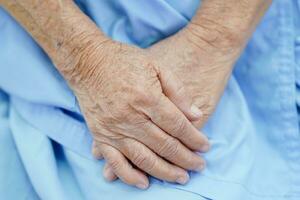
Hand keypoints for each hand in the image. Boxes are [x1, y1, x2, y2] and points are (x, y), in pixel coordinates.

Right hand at [101, 20, 244, 184]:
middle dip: (186, 159)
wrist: (88, 61)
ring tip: (181, 178)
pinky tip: (144, 183)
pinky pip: (115, 161)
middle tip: (199, 166)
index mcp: (146, 97)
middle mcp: (130, 117)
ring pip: (143, 158)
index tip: (205, 147)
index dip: (194, 138)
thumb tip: (195, 115)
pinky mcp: (100, 134)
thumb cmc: (124, 60)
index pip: (177, 125)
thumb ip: (178, 91)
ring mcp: (113, 128)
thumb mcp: (157, 66)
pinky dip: (129, 175)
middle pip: (164, 145)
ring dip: (164, 172)